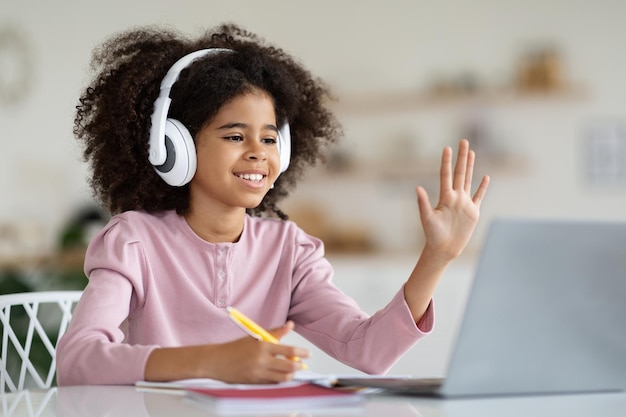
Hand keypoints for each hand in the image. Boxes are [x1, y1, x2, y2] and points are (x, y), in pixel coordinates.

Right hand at [206, 321, 309, 383]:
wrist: (217, 361)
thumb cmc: (236, 348)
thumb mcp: (255, 336)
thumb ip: (275, 332)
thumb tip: (290, 325)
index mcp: (263, 346)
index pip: (289, 351)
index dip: (301, 353)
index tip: (308, 354)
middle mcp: (262, 360)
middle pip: (289, 366)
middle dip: (298, 365)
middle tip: (302, 363)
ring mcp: (259, 373)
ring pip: (283, 377)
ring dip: (290, 374)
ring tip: (292, 369)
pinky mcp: (255, 382)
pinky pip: (273, 382)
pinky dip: (279, 378)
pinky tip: (280, 374)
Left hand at [416, 139, 488, 260]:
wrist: (443, 249)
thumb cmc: (432, 235)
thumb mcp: (427, 218)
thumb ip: (423, 203)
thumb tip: (417, 188)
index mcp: (445, 197)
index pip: (446, 175)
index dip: (447, 161)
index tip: (447, 147)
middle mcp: (455, 197)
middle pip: (459, 173)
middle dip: (462, 157)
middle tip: (464, 141)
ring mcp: (464, 203)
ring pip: (468, 180)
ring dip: (470, 166)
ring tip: (471, 152)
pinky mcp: (472, 212)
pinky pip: (479, 196)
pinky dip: (482, 187)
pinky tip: (485, 177)